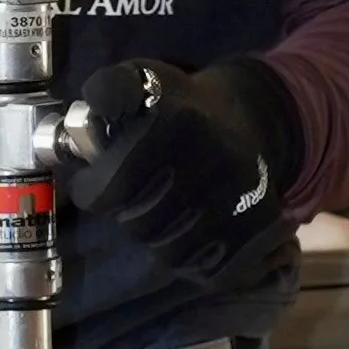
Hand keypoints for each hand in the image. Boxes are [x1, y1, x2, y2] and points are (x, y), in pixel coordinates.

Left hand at [65, 56, 302, 285]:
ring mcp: (239, 199)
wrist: (250, 117)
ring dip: (157, 237)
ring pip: (169, 252)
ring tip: (161, 212)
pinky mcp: (257, 228)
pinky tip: (191, 232)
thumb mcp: (143, 79)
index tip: (92, 186)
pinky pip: (205, 269)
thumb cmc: (181, 107)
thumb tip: (93, 103)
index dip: (91, 191)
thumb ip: (109, 89)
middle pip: (139, 225)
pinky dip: (191, 258)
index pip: (112, 188)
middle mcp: (214, 160)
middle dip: (125, 214)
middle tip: (131, 198)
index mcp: (178, 122)